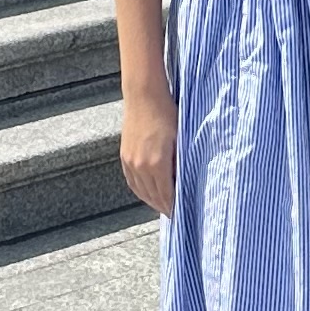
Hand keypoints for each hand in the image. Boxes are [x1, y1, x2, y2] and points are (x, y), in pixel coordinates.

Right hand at [121, 86, 177, 217]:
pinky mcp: (124, 156)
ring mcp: (130, 162)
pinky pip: (132, 182)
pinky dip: (141, 191)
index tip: (182, 213)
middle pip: (154, 196)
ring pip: (141, 191)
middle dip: (165, 207)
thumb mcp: (180, 139)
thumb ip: (180, 163)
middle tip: (176, 214)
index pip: (167, 195)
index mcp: (157, 163)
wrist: (144, 96)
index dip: (174, 206)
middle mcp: (141, 166)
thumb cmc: (167, 114)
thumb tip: (184, 182)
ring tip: (163, 206)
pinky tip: (148, 193)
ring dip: (152, 201)